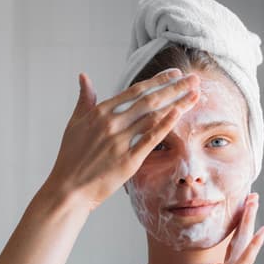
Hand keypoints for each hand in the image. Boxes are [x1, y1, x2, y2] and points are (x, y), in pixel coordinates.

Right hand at [44, 69, 200, 210]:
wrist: (68, 190)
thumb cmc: (70, 158)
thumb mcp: (74, 124)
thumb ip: (84, 100)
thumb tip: (84, 77)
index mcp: (99, 113)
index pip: (135, 90)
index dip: (158, 80)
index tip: (175, 73)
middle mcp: (111, 123)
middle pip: (150, 100)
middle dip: (175, 87)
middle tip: (194, 78)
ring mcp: (120, 141)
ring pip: (154, 116)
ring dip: (177, 103)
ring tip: (195, 94)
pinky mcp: (128, 160)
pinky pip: (150, 139)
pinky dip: (165, 124)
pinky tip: (179, 113)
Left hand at [175, 192, 263, 263]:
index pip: (234, 247)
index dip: (239, 228)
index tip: (243, 210)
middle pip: (241, 241)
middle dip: (247, 218)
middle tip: (253, 195)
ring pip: (244, 245)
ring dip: (249, 222)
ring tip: (254, 201)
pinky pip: (243, 262)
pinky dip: (252, 247)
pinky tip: (260, 232)